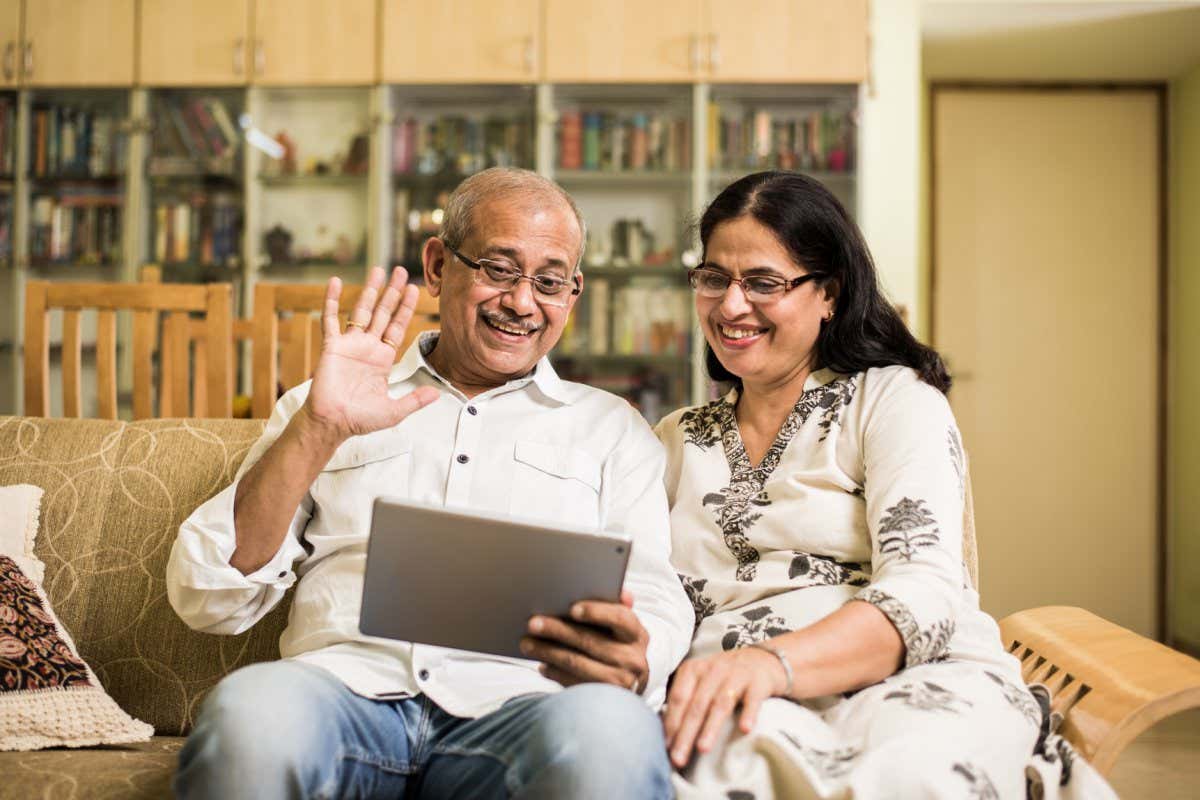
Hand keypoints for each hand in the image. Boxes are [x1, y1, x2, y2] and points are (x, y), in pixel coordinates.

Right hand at [304, 266, 439, 439]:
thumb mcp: (394, 411)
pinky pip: (330, 320)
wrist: (332, 423)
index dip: (406, 308)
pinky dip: (331, 301)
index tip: (414, 289)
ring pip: (361, 311)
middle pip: (383, 313)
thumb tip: (436, 394)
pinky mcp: (332, 347)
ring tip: (377, 270)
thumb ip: (414, 400)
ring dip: (369, 291)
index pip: (398, 327)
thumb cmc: (360, 419)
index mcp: (383, 358)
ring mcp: (350, 344)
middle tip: (401, 270)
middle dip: (392, 292)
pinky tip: (334, 282)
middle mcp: (368, 347)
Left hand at [520, 590, 649, 693]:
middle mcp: (633, 659)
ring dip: (548, 651)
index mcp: (637, 634)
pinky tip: (541, 664)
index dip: (596, 612)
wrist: (630, 688)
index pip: (620, 618)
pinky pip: (573, 683)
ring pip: (576, 662)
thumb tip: (623, 594)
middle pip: (590, 641)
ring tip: (527, 643)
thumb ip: (617, 609)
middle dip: (558, 630)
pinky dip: (554, 672)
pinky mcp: (603, 697)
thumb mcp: (624, 630)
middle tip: (533, 623)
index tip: (572, 608)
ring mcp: (620, 681)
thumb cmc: (620, 648)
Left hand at [662, 645, 789, 767]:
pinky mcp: (758, 682)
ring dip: (710, 727)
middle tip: (679, 758)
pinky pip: (753, 699)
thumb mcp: (701, 680)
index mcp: (693, 670)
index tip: (666, 748)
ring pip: (720, 704)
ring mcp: (736, 675)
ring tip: (703, 749)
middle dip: (685, 733)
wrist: (761, 659)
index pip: (678, 698)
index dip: (671, 723)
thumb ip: (685, 700)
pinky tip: (745, 729)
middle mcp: (712, 670)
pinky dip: (749, 713)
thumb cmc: (723, 677)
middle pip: (696, 705)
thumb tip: (667, 734)